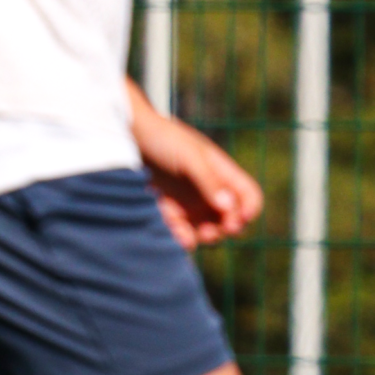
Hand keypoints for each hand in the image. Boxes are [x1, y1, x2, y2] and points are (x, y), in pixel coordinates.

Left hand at [128, 83, 263, 245]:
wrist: (125, 136)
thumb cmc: (162, 138)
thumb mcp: (189, 157)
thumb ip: (209, 182)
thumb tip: (229, 209)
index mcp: (222, 172)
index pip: (248, 195)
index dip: (249, 209)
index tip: (240, 220)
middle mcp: (209, 189)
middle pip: (231, 218)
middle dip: (226, 227)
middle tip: (214, 230)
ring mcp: (190, 202)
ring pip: (208, 229)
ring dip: (206, 236)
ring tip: (195, 234)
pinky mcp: (169, 211)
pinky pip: (183, 233)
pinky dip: (183, 238)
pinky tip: (177, 235)